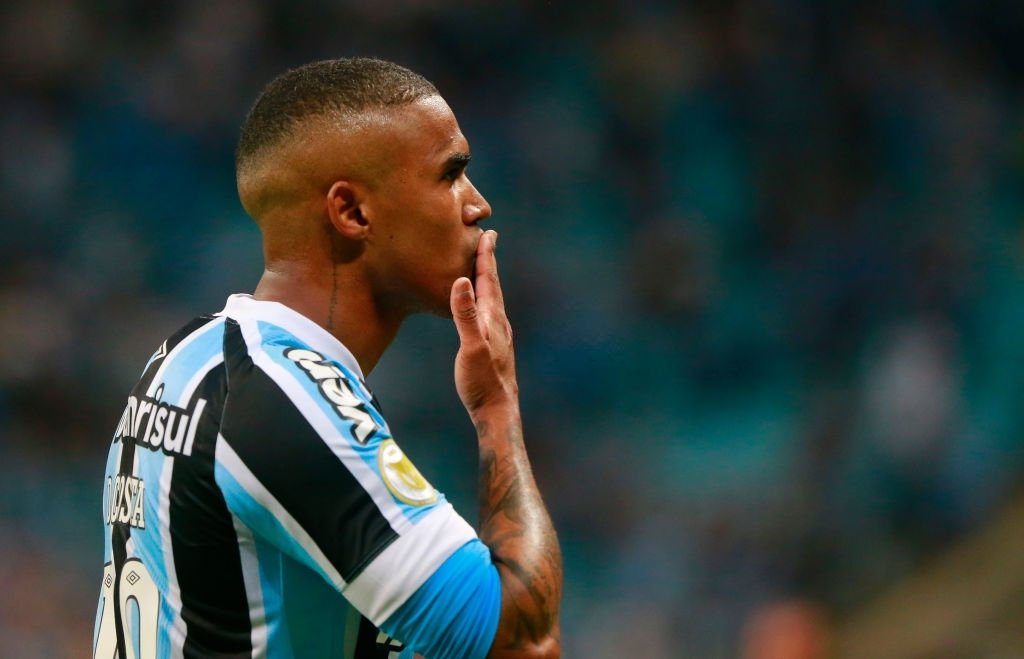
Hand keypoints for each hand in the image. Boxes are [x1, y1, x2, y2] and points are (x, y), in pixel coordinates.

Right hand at [450, 230, 518, 417]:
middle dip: (489, 261)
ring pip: (492, 299)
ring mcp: (498, 335)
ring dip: (487, 280)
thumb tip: (460, 281)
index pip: (489, 280)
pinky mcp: (493, 346)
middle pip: (494, 285)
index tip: (487, 233)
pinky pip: (488, 313)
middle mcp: (498, 322)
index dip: (486, 256)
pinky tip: (480, 308)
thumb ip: (465, 315)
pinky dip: (484, 300)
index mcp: (492, 318)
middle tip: (488, 240)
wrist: (497, 410)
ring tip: (483, 268)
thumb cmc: (482, 381)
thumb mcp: (471, 347)